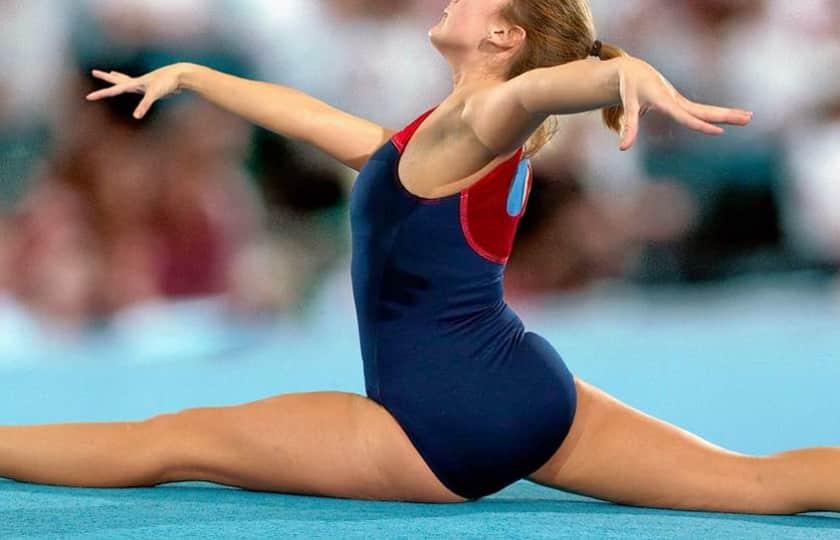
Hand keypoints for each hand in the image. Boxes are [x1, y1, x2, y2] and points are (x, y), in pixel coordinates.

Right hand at [85, 64, 187, 119]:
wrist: (180, 74)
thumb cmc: (167, 83)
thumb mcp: (154, 95)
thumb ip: (144, 105)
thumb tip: (136, 117)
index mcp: (135, 84)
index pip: (114, 90)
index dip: (101, 94)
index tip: (88, 97)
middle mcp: (138, 82)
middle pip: (117, 80)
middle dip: (105, 77)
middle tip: (93, 72)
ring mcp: (144, 83)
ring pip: (127, 80)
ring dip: (118, 77)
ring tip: (111, 72)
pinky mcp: (152, 86)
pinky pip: (139, 85)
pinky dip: (134, 83)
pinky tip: (136, 83)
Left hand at [617, 57, 752, 150]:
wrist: (636, 71)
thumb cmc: (630, 88)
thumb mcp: (628, 106)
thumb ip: (629, 127)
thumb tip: (623, 148)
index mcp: (665, 101)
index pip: (685, 116)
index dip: (700, 125)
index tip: (718, 131)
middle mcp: (677, 100)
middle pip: (704, 110)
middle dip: (726, 115)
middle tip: (748, 118)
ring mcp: (681, 101)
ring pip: (707, 109)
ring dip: (728, 113)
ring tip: (750, 117)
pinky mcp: (682, 103)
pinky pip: (702, 110)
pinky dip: (718, 113)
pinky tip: (735, 116)